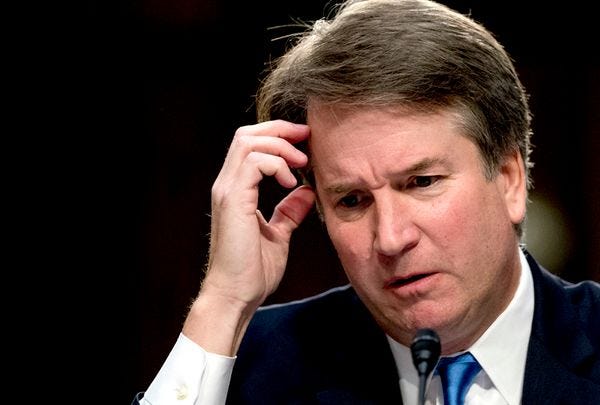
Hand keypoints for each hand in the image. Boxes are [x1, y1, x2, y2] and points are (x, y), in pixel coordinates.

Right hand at [183, 120, 314, 354]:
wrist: (236, 295)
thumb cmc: (253, 271)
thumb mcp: (278, 235)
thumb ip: (289, 212)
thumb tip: (306, 192)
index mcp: (235, 190)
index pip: (250, 144)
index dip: (278, 135)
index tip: (305, 142)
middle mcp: (226, 184)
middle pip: (247, 134)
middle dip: (280, 130)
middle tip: (307, 138)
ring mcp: (227, 191)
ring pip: (248, 142)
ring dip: (280, 146)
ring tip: (301, 163)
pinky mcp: (233, 200)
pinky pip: (254, 163)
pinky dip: (277, 164)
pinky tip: (291, 183)